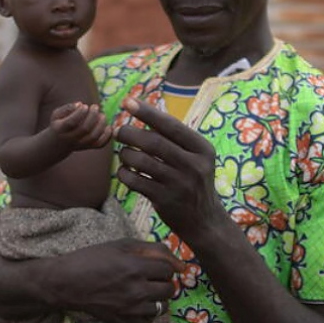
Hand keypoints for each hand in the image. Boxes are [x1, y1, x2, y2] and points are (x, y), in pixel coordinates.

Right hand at [42, 238, 181, 322]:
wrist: (67, 282)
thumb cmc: (94, 258)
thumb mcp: (122, 245)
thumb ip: (154, 250)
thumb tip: (182, 265)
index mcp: (136, 267)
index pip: (170, 270)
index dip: (164, 266)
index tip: (154, 266)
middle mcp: (136, 290)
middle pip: (169, 289)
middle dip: (163, 282)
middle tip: (149, 278)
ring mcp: (130, 309)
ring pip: (163, 307)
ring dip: (157, 298)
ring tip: (143, 290)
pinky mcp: (123, 322)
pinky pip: (148, 321)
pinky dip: (147, 313)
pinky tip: (136, 303)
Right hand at [50, 102, 112, 150]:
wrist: (58, 144)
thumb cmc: (58, 124)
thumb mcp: (57, 114)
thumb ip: (67, 108)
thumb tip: (80, 104)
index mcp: (61, 129)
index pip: (71, 122)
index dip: (79, 113)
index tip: (85, 105)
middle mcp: (71, 138)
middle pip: (85, 129)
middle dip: (92, 116)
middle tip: (95, 106)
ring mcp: (80, 144)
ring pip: (93, 137)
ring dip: (101, 125)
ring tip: (102, 115)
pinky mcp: (88, 147)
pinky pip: (100, 144)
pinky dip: (107, 136)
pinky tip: (108, 127)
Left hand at [115, 100, 226, 237]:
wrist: (205, 220)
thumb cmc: (194, 181)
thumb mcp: (195, 158)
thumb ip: (175, 139)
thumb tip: (142, 113)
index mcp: (202, 149)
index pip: (171, 125)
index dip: (147, 112)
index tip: (128, 101)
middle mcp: (193, 165)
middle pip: (153, 142)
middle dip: (129, 133)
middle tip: (118, 131)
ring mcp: (179, 184)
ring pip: (141, 161)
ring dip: (125, 154)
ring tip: (124, 153)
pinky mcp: (164, 200)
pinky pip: (135, 181)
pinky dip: (124, 173)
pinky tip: (125, 171)